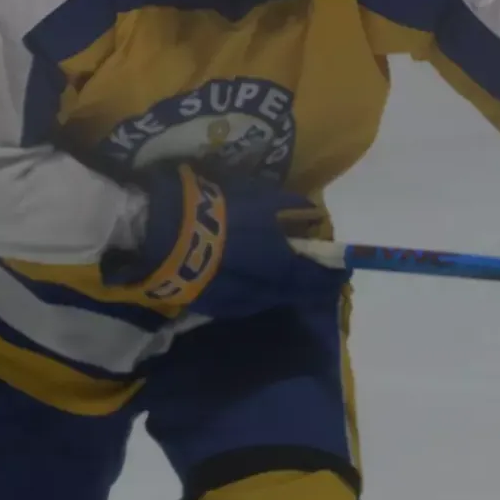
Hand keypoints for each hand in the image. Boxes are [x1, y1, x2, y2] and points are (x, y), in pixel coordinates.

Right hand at [101, 163, 349, 320]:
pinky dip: (253, 295)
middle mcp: (260, 288)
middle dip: (307, 286)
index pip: (313, 276)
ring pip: (266, 300)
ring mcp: (233, 299)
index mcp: (274, 261)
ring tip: (284, 280)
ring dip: (280, 292)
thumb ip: (284, 206)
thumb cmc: (210, 207)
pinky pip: (241, 303)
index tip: (342, 271)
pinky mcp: (209, 304)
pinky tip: (251, 286)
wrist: (156, 233)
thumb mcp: (252, 195)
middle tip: (316, 279)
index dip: (329, 275)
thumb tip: (311, 214)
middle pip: (290, 293)